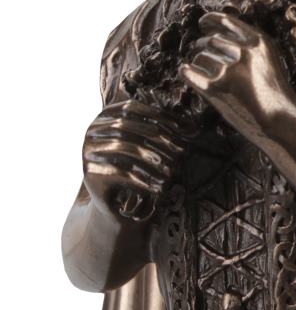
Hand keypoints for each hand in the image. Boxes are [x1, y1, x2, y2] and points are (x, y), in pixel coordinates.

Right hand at [83, 100, 185, 221]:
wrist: (114, 200)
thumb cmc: (135, 167)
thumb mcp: (148, 145)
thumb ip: (164, 131)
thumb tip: (193, 128)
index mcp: (104, 117)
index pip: (131, 108)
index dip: (157, 115)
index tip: (181, 128)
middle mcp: (91, 132)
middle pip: (126, 127)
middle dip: (159, 139)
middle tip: (181, 153)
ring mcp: (87, 152)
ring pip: (124, 150)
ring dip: (153, 161)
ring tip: (172, 173)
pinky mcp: (90, 174)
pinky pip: (119, 173)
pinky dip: (143, 180)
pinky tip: (159, 188)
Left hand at [180, 12, 294, 144]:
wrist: (282, 123)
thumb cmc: (276, 97)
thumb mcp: (270, 63)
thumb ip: (250, 51)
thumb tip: (215, 41)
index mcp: (260, 42)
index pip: (227, 21)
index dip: (211, 20)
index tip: (203, 23)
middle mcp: (244, 52)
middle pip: (211, 40)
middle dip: (202, 45)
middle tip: (199, 51)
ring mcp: (229, 70)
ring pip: (200, 57)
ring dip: (198, 62)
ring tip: (201, 70)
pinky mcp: (215, 88)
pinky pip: (190, 72)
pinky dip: (186, 71)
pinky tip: (185, 71)